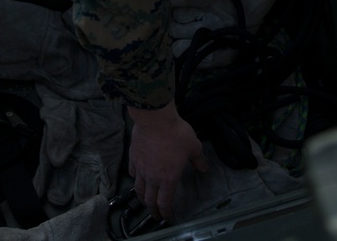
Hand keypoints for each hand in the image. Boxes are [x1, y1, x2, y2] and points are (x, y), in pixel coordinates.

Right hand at [127, 101, 209, 220]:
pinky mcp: (133, 157)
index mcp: (168, 179)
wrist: (155, 119)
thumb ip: (199, 160)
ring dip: (142, 198)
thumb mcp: (193, 147)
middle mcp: (152, 177)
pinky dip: (135, 178)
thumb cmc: (176, 134)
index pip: (164, 203)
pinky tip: (136, 177)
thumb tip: (204, 168)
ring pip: (138, 189)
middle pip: (149, 200)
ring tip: (145, 200)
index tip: (167, 217)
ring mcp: (140, 168)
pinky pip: (132, 172)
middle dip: (152, 210)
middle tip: (155, 215)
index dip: (166, 213)